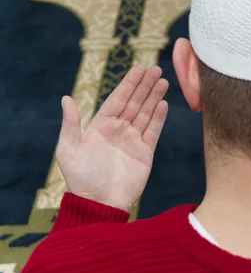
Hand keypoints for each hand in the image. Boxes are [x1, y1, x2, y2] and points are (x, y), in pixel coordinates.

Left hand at [56, 66, 168, 211]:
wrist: (100, 204)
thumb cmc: (81, 179)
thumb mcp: (68, 150)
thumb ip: (71, 124)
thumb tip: (65, 99)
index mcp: (101, 126)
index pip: (118, 99)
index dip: (129, 83)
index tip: (140, 68)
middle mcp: (119, 130)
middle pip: (135, 102)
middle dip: (145, 85)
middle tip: (156, 68)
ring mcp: (133, 140)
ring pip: (146, 113)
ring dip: (154, 97)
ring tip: (163, 81)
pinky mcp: (145, 152)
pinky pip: (154, 131)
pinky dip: (159, 117)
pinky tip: (164, 103)